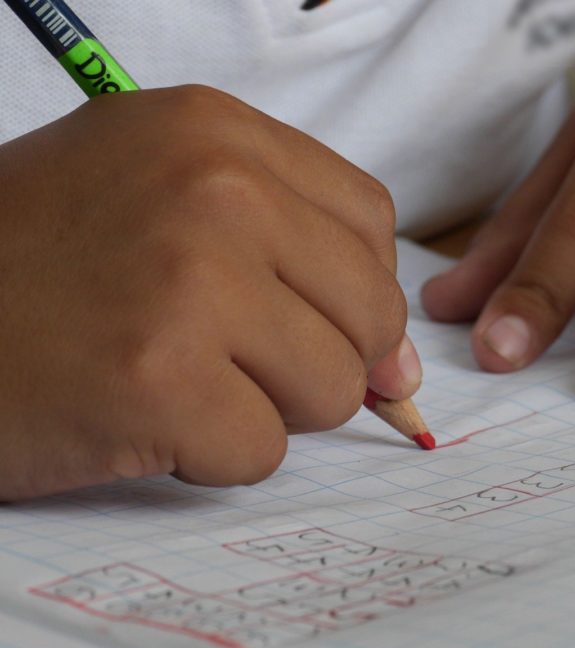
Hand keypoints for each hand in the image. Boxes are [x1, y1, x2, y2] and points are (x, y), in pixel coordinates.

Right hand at [0, 85, 416, 499]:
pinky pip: (263, 451)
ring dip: (265, 407)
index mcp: (215, 132)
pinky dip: (210, 455)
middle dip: (318, 357)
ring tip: (177, 379)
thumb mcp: (160, 202)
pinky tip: (141, 415)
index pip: (369, 222)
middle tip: (227, 357)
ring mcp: (191, 282)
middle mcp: (215, 190)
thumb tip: (403, 367)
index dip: (353, 289)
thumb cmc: (36, 266)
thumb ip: (294, 257)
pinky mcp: (160, 380)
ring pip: (333, 388)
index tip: (312, 320)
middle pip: (371, 311)